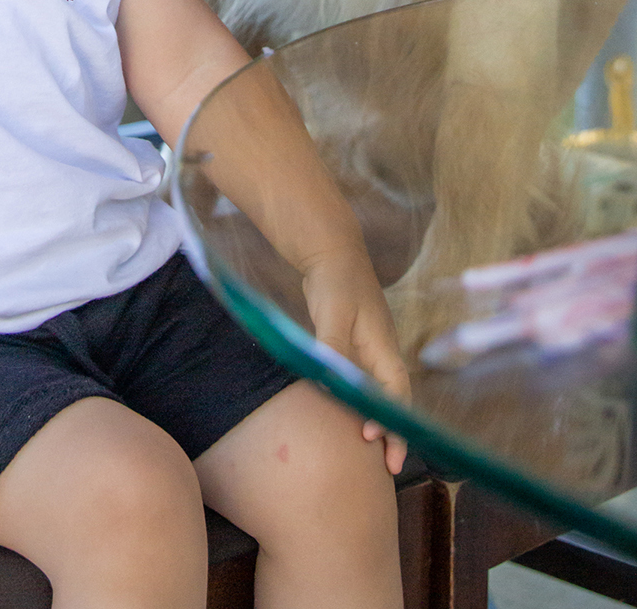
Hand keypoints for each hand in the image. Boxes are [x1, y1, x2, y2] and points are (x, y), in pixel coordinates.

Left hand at [301, 247, 410, 475]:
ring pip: (376, 398)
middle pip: (392, 403)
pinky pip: (359, 387)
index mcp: (384, 349)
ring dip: (376, 424)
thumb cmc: (337, 282)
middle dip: (393, 434)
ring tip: (371, 457)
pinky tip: (348, 423)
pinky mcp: (352, 351)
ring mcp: (368, 354)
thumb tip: (329, 383)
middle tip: (388, 470)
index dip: (390, 419)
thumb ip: (333, 348)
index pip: (395, 393)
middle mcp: (381, 356)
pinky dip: (357, 407)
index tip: (374, 440)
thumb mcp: (335, 314)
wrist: (331, 255)